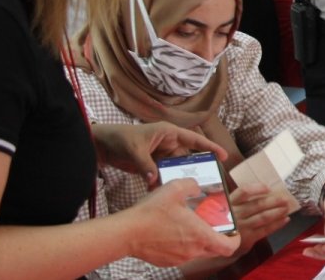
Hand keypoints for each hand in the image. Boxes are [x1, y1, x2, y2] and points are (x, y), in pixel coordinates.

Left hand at [91, 122, 227, 186]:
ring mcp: (160, 155)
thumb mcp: (135, 149)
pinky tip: (161, 192)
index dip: (209, 147)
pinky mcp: (151, 165)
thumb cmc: (119, 138)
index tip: (223, 156)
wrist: (101, 145)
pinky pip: (162, 175)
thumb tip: (155, 180)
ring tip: (184, 191)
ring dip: (175, 179)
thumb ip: (146, 164)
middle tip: (205, 183)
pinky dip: (161, 183)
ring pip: (174, 169)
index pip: (194, 139)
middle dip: (193, 170)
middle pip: (186, 158)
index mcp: (168, 133)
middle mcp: (168, 144)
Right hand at [127, 179, 241, 265]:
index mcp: (200, 235)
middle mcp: (193, 250)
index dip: (235, 240)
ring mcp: (179, 258)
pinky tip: (172, 231)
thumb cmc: (151, 213)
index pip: (228, 247)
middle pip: (214, 249)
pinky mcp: (166, 261)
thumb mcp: (175, 188)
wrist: (126, 233)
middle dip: (217, 237)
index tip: (233, 231)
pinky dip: (182, 244)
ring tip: (188, 224)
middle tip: (211, 224)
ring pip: (197, 251)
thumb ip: (192, 185)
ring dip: (198, 240)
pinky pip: (182, 254)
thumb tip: (196, 186)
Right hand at [229, 184, 293, 255]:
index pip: (243, 192)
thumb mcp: (229, 208)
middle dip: (274, 201)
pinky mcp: (248, 238)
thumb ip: (242, 200)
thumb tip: (268, 190)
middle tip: (285, 198)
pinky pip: (265, 229)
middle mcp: (235, 214)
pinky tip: (285, 219)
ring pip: (263, 217)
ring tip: (287, 208)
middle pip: (257, 205)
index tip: (268, 188)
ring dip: (277, 212)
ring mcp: (241, 227)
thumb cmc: (229, 221)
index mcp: (230, 203)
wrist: (220, 243)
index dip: (257, 189)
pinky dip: (277, 224)